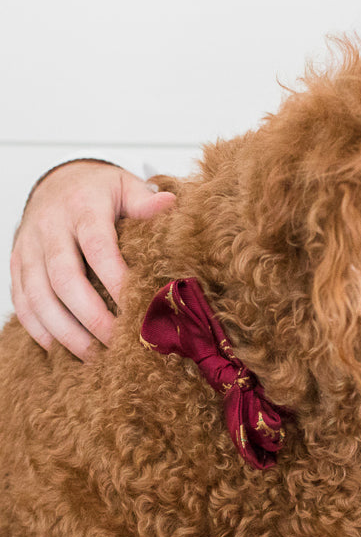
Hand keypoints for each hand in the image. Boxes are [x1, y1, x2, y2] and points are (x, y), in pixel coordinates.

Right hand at [11, 160, 175, 358]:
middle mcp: (49, 227)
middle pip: (64, 279)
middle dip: (92, 316)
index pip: (97, 247)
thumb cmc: (100, 191)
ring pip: (38, 296)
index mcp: (82, 207)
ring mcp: (28, 248)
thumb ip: (145, 200)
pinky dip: (40, 329)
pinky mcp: (17, 265)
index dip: (116, 279)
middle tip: (119, 342)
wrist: (58, 181)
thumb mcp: (126, 186)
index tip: (138, 308)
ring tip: (94, 356)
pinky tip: (62, 350)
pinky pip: (22, 302)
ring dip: (66, 331)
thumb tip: (168, 205)